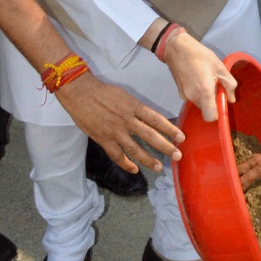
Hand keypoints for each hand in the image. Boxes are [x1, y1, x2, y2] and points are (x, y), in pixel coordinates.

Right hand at [55, 71, 183, 173]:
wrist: (80, 93)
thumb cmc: (102, 92)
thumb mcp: (123, 95)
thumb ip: (135, 108)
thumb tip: (148, 118)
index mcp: (133, 106)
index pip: (156, 119)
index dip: (169, 129)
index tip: (180, 137)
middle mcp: (127, 120)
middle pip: (150, 136)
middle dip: (165, 146)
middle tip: (177, 155)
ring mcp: (115, 131)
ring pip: (135, 149)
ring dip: (148, 159)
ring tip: (158, 167)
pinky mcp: (103, 139)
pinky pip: (117, 155)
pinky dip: (126, 164)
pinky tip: (134, 169)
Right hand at [163, 31, 237, 121]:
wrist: (176, 48)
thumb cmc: (200, 55)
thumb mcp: (220, 66)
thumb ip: (229, 84)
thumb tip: (231, 99)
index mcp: (204, 92)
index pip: (211, 117)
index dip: (218, 113)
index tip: (221, 101)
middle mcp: (193, 97)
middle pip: (206, 109)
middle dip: (212, 101)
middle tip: (215, 85)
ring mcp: (184, 96)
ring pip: (199, 103)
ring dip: (204, 96)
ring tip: (205, 79)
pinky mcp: (180, 92)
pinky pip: (192, 97)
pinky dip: (196, 93)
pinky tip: (196, 78)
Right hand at [238, 104, 260, 200]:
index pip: (245, 179)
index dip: (239, 188)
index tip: (234, 196)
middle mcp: (255, 161)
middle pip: (238, 170)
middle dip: (232, 179)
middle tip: (228, 190)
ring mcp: (256, 158)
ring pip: (240, 166)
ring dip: (236, 174)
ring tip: (231, 185)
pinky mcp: (258, 158)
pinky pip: (245, 164)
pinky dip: (241, 171)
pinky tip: (239, 178)